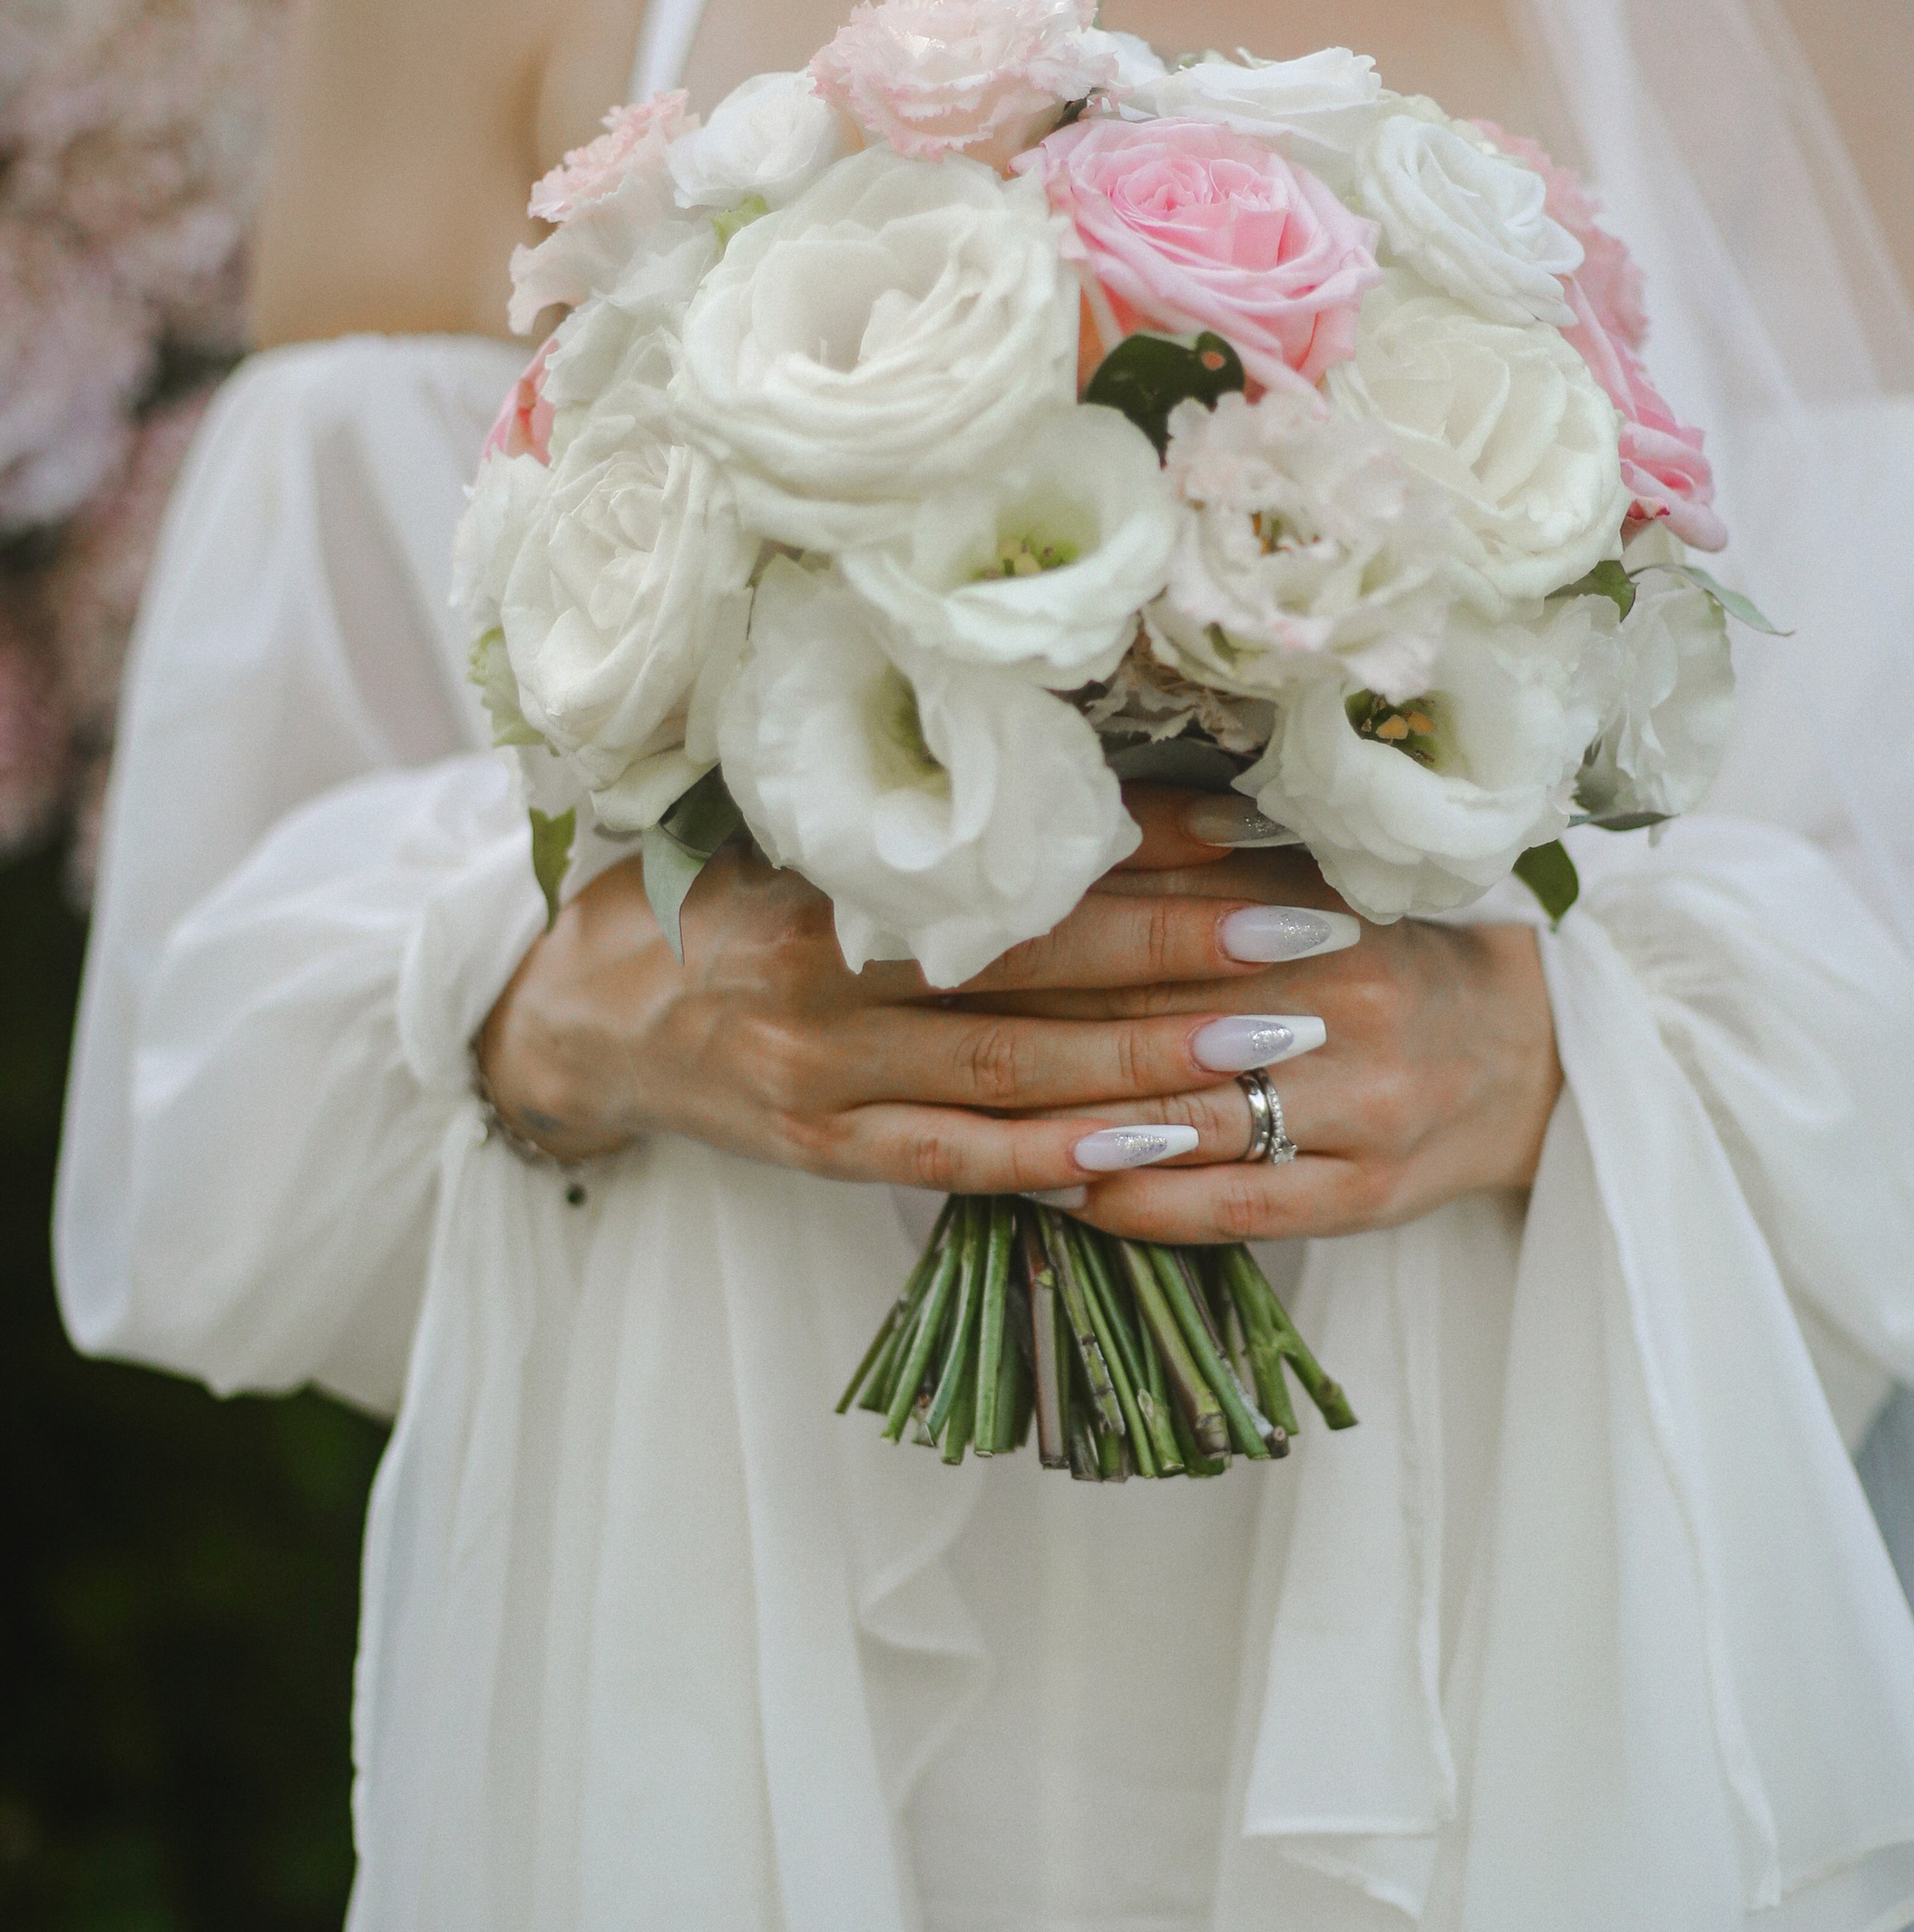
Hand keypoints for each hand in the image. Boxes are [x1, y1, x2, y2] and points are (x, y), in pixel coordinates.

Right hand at [473, 792, 1557, 1235]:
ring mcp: (822, 1076)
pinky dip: (1060, 1154)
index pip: (1017, 857)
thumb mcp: (800, 826)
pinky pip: (958, 1159)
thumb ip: (923, 815)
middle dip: (1189, 948)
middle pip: (1037, 963)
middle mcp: (824, 975)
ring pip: (1015, 1069)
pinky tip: (1158, 1148)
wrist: (583, 1010)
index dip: (1148, 844)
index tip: (1263, 828)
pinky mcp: (822, 1152)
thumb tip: (1094, 773)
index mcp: (828, 871)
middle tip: (1312, 934)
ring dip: (1155, 1057)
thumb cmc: (715, 894)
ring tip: (1279, 1042)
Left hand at [982, 801, 1559, 1242]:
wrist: (1525, 1057)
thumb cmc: (1387, 963)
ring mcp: (1360, 1111)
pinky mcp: (1363, 1195)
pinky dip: (1138, 1202)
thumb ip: (1208, 864)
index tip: (951, 936)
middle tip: (926, 1029)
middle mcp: (1346, 1010)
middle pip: (1159, 1019)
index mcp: (1326, 917)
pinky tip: (1059, 1195)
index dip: (1051, 935)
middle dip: (1036, 1025)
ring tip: (964, 1121)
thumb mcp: (1318, 889)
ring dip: (1068, 1126)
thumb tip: (1073, 832)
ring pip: (1186, 1119)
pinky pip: (1231, 1207)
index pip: (1161, 924)